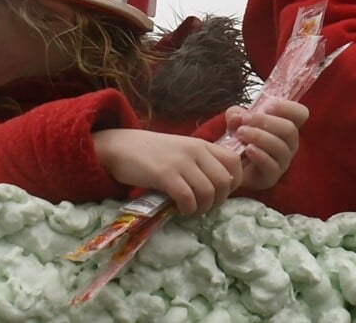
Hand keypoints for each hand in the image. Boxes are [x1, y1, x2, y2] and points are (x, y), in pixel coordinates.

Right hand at [92, 128, 242, 214]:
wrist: (120, 146)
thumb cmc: (152, 152)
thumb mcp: (183, 151)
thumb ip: (201, 163)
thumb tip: (218, 187)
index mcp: (203, 145)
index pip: (234, 161)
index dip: (235, 181)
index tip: (222, 193)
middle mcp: (196, 151)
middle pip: (224, 180)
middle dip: (220, 200)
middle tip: (206, 207)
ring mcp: (180, 162)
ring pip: (208, 191)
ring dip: (203, 207)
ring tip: (193, 211)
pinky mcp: (164, 174)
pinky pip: (187, 197)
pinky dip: (188, 208)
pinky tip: (181, 210)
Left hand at [227, 98, 308, 189]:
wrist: (233, 170)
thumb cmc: (241, 143)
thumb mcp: (236, 125)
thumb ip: (235, 116)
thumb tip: (237, 114)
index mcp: (287, 127)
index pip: (301, 114)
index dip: (287, 107)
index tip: (267, 106)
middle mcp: (290, 143)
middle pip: (290, 129)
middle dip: (266, 122)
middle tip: (246, 120)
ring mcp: (283, 161)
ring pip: (280, 147)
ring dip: (259, 136)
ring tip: (241, 133)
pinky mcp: (272, 176)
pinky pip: (271, 164)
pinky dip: (259, 154)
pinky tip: (247, 149)